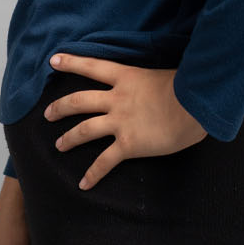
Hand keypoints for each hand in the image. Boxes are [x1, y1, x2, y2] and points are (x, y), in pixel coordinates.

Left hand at [45, 54, 207, 189]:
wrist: (196, 104)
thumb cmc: (189, 88)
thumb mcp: (165, 76)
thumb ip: (152, 83)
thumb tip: (160, 89)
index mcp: (126, 77)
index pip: (92, 66)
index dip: (71, 62)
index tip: (53, 60)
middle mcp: (117, 99)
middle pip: (79, 101)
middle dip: (60, 107)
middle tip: (47, 114)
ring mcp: (120, 122)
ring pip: (85, 130)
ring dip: (69, 138)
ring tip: (59, 145)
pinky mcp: (129, 145)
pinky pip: (105, 161)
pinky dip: (93, 174)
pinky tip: (83, 184)